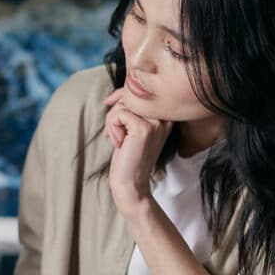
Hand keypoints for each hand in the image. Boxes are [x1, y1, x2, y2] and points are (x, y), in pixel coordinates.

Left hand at [103, 89, 172, 215]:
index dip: (121, 95)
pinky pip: (119, 114)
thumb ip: (128, 109)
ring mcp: (157, 122)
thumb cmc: (127, 157)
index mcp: (166, 116)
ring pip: (124, 104)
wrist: (130, 183)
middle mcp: (165, 117)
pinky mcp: (144, 128)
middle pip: (131, 95)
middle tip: (113, 133)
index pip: (141, 91)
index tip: (108, 104)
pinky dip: (112, 127)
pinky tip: (118, 143)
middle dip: (115, 111)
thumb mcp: (130, 128)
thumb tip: (113, 95)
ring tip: (117, 140)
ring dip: (112, 121)